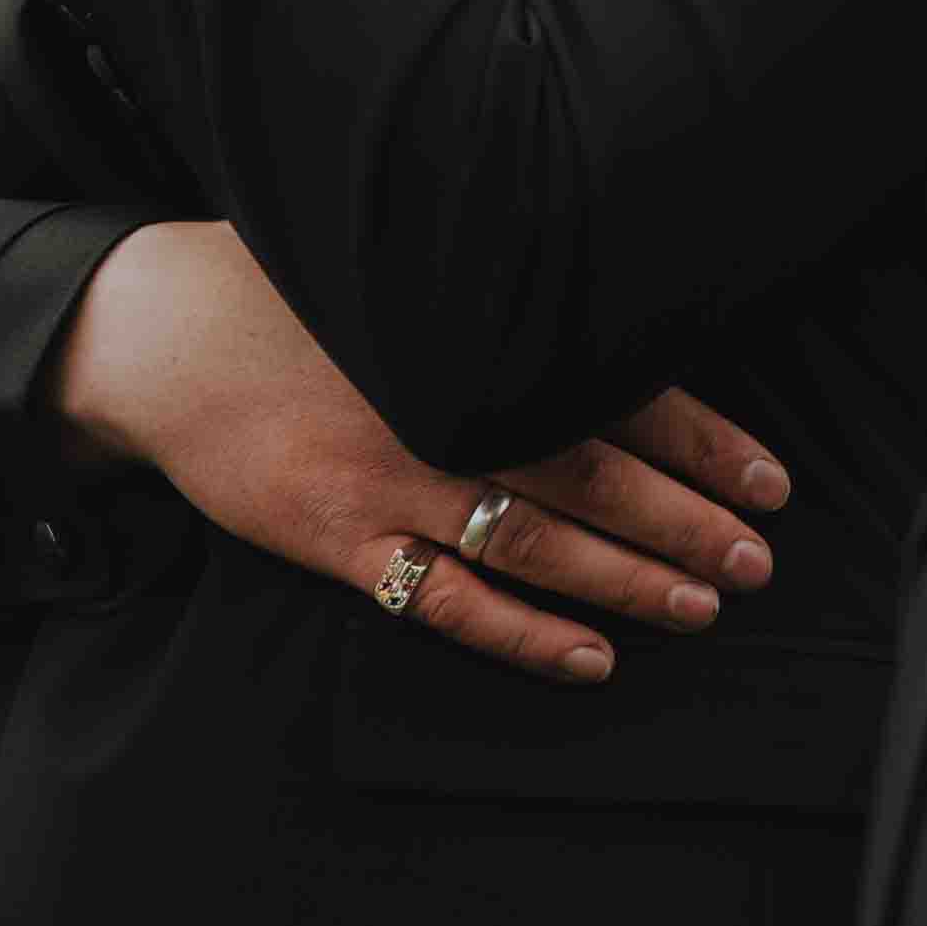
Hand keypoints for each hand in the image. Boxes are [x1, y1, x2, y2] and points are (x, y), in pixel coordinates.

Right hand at [49, 220, 788, 685]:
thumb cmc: (290, 296)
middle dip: (686, 522)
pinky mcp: (335, 536)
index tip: (769, 481)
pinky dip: (520, 633)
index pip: (616, 388)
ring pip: (532, 541)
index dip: (703, 442)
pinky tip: (587, 656)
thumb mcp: (400, 269)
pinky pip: (441, 598)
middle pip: (592, 473)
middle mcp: (439, 405)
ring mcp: (386, 477)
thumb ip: (499, 301)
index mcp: (470, 334)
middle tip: (757, 559)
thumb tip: (618, 325)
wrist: (157, 332)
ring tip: (701, 606)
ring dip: (626, 580)